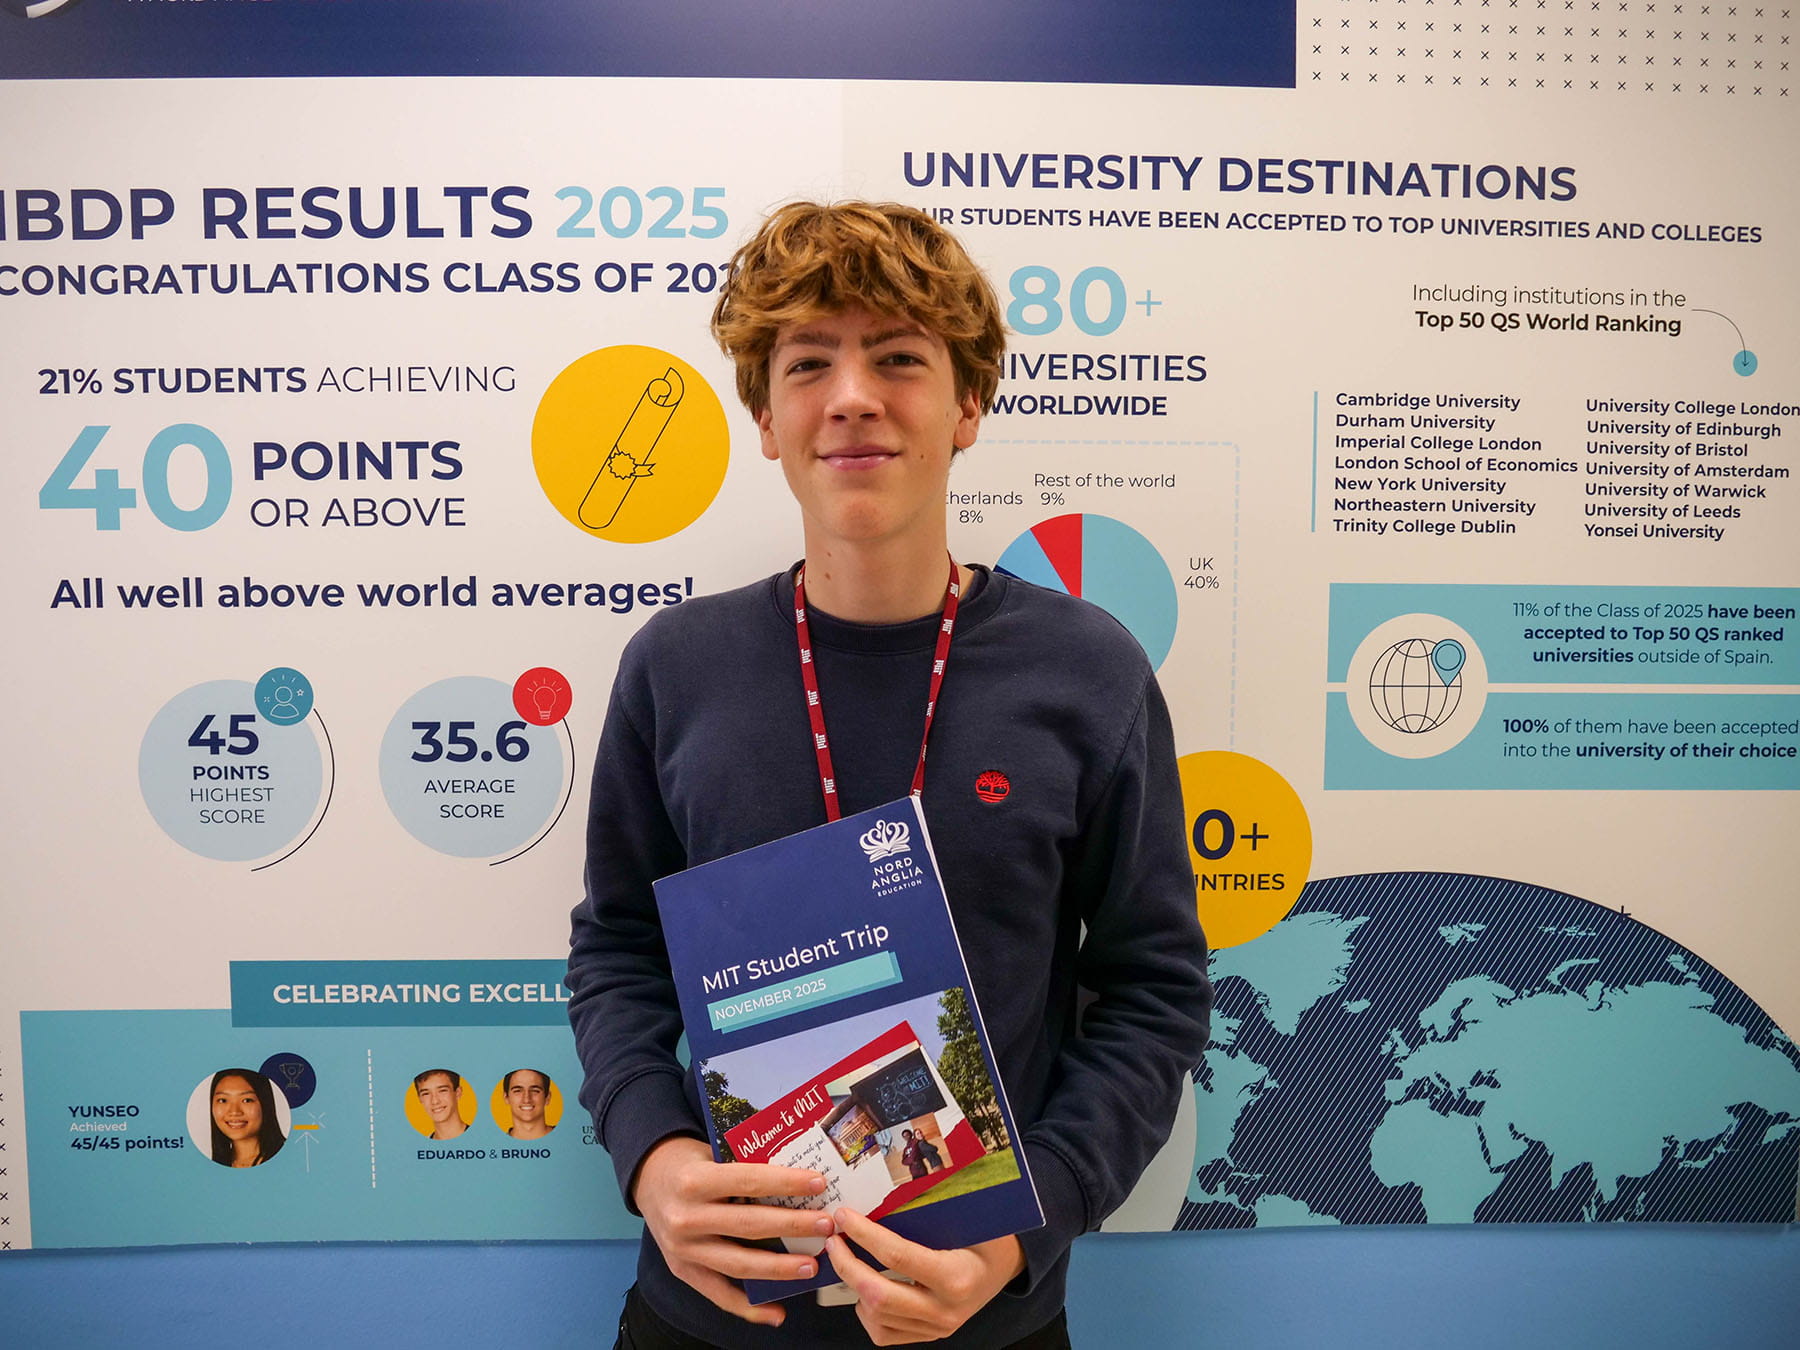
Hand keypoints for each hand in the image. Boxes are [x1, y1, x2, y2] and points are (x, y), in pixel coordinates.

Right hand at [632, 1135, 835, 1327]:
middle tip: (826, 1225)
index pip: (748, 1180)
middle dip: (792, 1226)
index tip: (818, 1183)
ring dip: (779, 1268)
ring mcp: (683, 1249)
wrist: (649, 1181)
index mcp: (694, 1180)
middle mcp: (685, 1217)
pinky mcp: (683, 1271)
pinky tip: (778, 1313)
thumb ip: (743, 1165)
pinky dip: (749, 1308)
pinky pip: (719, 1294)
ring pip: (738, 1265)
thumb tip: (798, 1176)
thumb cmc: (691, 1163)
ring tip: (811, 1266)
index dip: (785, 1182)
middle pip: (748, 1225)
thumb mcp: (710, 1153)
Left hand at [825, 1206, 1026, 1344]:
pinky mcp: (927, 1335)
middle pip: (879, 1295)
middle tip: (833, 1240)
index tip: (844, 1217)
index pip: (897, 1256)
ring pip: (877, 1316)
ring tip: (845, 1258)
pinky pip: (884, 1333)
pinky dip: (866, 1311)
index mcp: (956, 1277)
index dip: (864, 1235)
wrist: (1006, 1267)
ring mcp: (936, 1327)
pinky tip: (864, 1287)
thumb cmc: (988, 1236)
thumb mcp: (971, 1217)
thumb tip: (889, 1183)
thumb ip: (935, 1206)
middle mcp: (945, 1310)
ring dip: (852, 1286)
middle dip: (847, 1266)